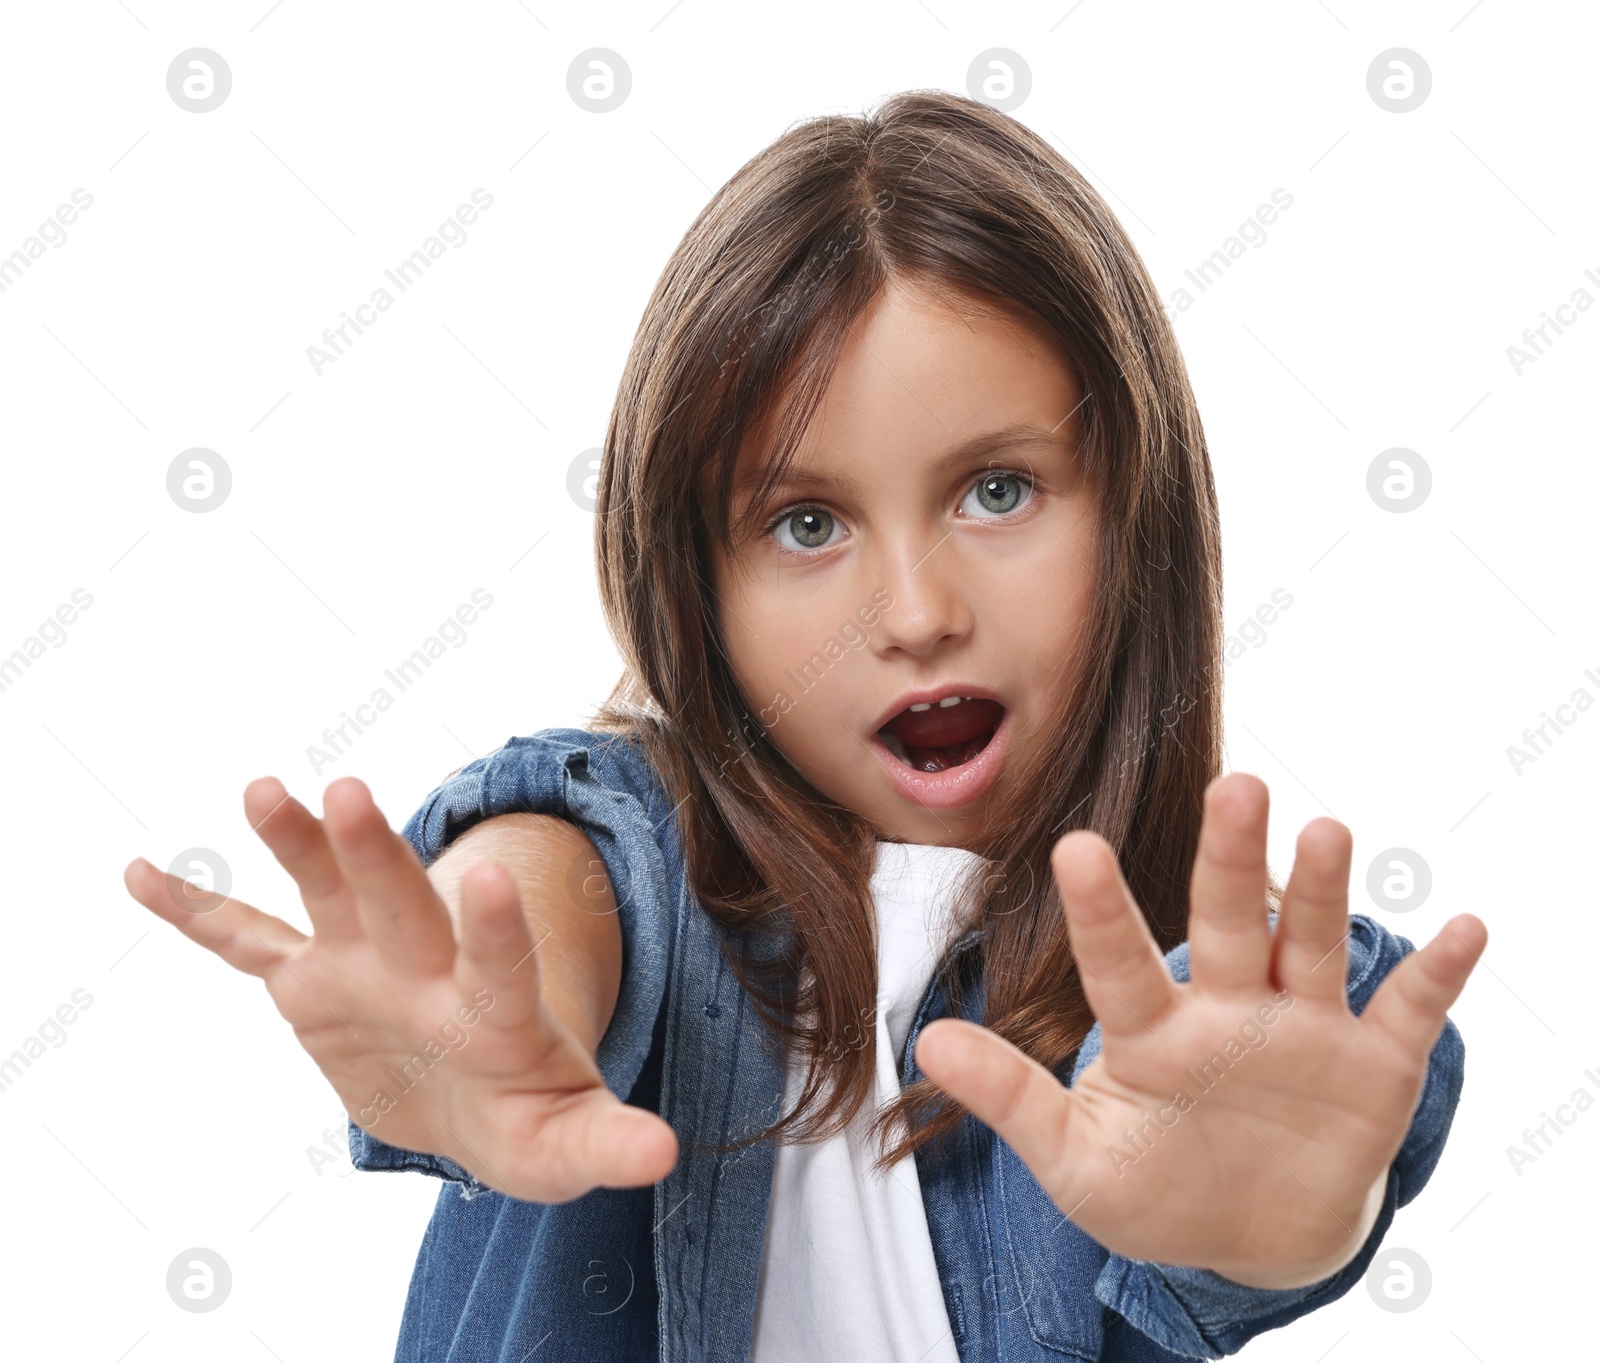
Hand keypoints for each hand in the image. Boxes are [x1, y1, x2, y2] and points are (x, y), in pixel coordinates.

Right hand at [123, 775, 676, 1202]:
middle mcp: (425, 970)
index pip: (498, 962)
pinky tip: (143, 873)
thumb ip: (604, 1142)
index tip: (483, 875)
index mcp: (492, 1012)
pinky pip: (246, 944)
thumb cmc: (528, 1117)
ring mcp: (365, 967)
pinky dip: (197, 913)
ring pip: (327, 894)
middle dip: (376, 854)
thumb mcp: (564, 1142)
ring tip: (264, 790)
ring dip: (298, 847)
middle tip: (347, 791)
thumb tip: (662, 1153)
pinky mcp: (312, 984)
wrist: (480, 1096)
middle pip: (400, 904)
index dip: (493, 926)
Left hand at [914, 774, 1485, 1288]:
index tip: (1078, 846)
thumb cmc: (1156, 1188)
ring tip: (1326, 831)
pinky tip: (1462, 930)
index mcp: (1152, 1031)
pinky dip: (1438, 974)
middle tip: (1233, 786)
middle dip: (1229, 857)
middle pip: (1226, 920)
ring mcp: (1303, 1028)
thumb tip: (925, 1041)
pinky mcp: (1373, 1063)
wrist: (1254, 1236)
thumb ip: (1012, 1101)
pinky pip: (1410, 1012)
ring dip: (1320, 892)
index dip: (1101, 910)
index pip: (1120, 962)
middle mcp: (1228, 1006)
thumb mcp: (1076, 1161)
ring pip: (1310, 943)